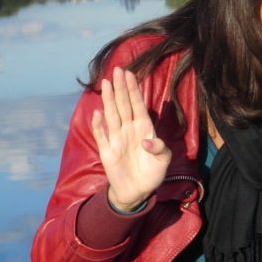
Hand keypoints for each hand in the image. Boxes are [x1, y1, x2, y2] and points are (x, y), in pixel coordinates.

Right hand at [91, 67, 170, 212]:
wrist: (138, 191)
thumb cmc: (152, 172)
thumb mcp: (163, 160)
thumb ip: (159, 148)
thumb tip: (146, 141)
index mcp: (144, 128)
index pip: (137, 104)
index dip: (133, 89)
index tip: (129, 73)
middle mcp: (129, 129)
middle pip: (123, 105)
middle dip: (120, 88)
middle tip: (117, 70)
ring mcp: (117, 139)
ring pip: (112, 115)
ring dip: (109, 100)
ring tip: (106, 83)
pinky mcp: (107, 151)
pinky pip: (102, 135)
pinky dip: (99, 125)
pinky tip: (97, 113)